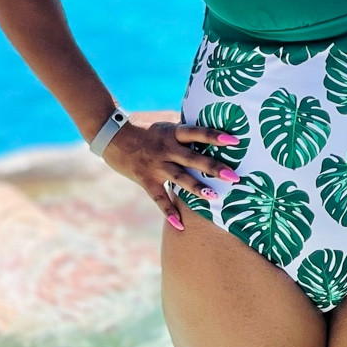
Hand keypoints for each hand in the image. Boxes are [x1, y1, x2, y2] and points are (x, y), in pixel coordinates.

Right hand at [104, 114, 240, 230]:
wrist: (111, 134)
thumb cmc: (143, 126)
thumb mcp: (165, 122)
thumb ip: (185, 127)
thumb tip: (209, 120)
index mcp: (173, 132)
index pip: (198, 133)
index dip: (216, 136)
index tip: (235, 142)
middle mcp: (166, 149)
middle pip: (193, 159)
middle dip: (214, 168)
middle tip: (235, 177)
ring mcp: (156, 166)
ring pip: (180, 178)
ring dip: (197, 188)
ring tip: (215, 197)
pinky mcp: (146, 180)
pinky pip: (159, 198)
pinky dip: (169, 212)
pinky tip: (180, 225)